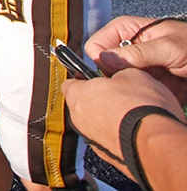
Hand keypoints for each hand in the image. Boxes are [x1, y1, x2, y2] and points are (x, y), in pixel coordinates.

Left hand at [62, 68, 185, 172]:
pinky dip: (117, 134)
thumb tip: (118, 76)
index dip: (85, 78)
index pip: (71, 83)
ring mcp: (90, 139)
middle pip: (83, 104)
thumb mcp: (132, 74)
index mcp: (77, 94)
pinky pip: (108, 139)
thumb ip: (117, 72)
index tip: (97, 77)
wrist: (155, 142)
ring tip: (132, 114)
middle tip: (121, 95)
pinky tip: (135, 130)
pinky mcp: (106, 154)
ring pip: (95, 123)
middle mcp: (78, 119)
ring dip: (109, 118)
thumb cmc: (140, 106)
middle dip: (99, 99)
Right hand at [87, 16, 186, 104]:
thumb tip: (105, 60)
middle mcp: (128, 48)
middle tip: (141, 81)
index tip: (119, 71)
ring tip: (155, 87)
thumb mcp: (169, 47)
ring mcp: (137, 66)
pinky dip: (145, 96)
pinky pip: (135, 92)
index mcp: (126, 30)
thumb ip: (137, 53)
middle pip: (105, 67)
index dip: (103, 61)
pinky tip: (159, 94)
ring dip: (134, 88)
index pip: (96, 46)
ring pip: (119, 82)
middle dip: (119, 78)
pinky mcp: (146, 81)